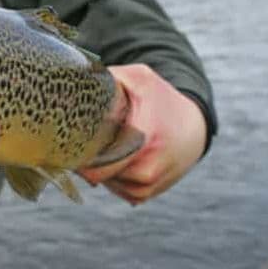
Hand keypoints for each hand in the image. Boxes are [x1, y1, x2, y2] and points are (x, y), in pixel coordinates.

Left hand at [78, 64, 206, 204]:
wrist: (196, 125)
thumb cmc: (161, 99)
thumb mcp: (140, 78)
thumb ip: (109, 76)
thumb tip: (79, 76)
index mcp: (144, 138)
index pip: (99, 164)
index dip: (79, 153)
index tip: (71, 139)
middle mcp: (150, 166)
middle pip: (100, 175)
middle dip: (86, 160)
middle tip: (80, 143)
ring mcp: (152, 182)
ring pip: (110, 184)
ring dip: (101, 170)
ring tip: (105, 146)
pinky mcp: (153, 191)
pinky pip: (123, 192)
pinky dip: (115, 179)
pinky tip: (116, 159)